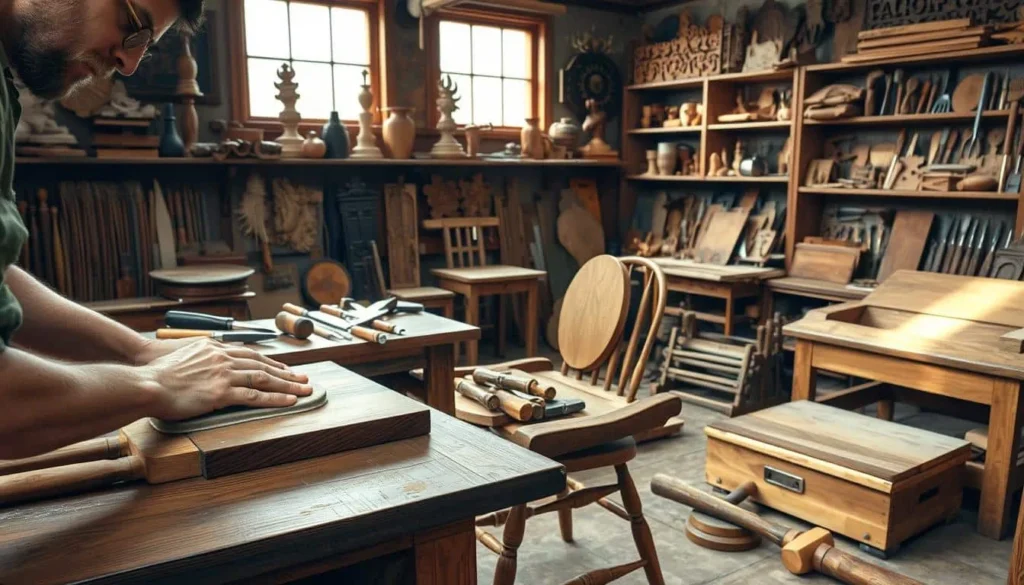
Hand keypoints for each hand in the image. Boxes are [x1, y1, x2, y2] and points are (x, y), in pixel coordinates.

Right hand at [140, 338, 312, 420]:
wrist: (146, 382)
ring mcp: (224, 375)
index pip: (250, 355)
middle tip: (304, 379)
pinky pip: (255, 397)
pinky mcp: (221, 393)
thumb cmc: (159, 375)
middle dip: (287, 374)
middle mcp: (223, 359)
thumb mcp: (184, 357)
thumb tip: (209, 366)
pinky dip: (275, 399)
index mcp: (215, 350)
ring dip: (288, 386)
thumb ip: (202, 359)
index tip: (285, 369)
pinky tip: (289, 401)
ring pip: (264, 380)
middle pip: (263, 366)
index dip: (271, 363)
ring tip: (305, 390)